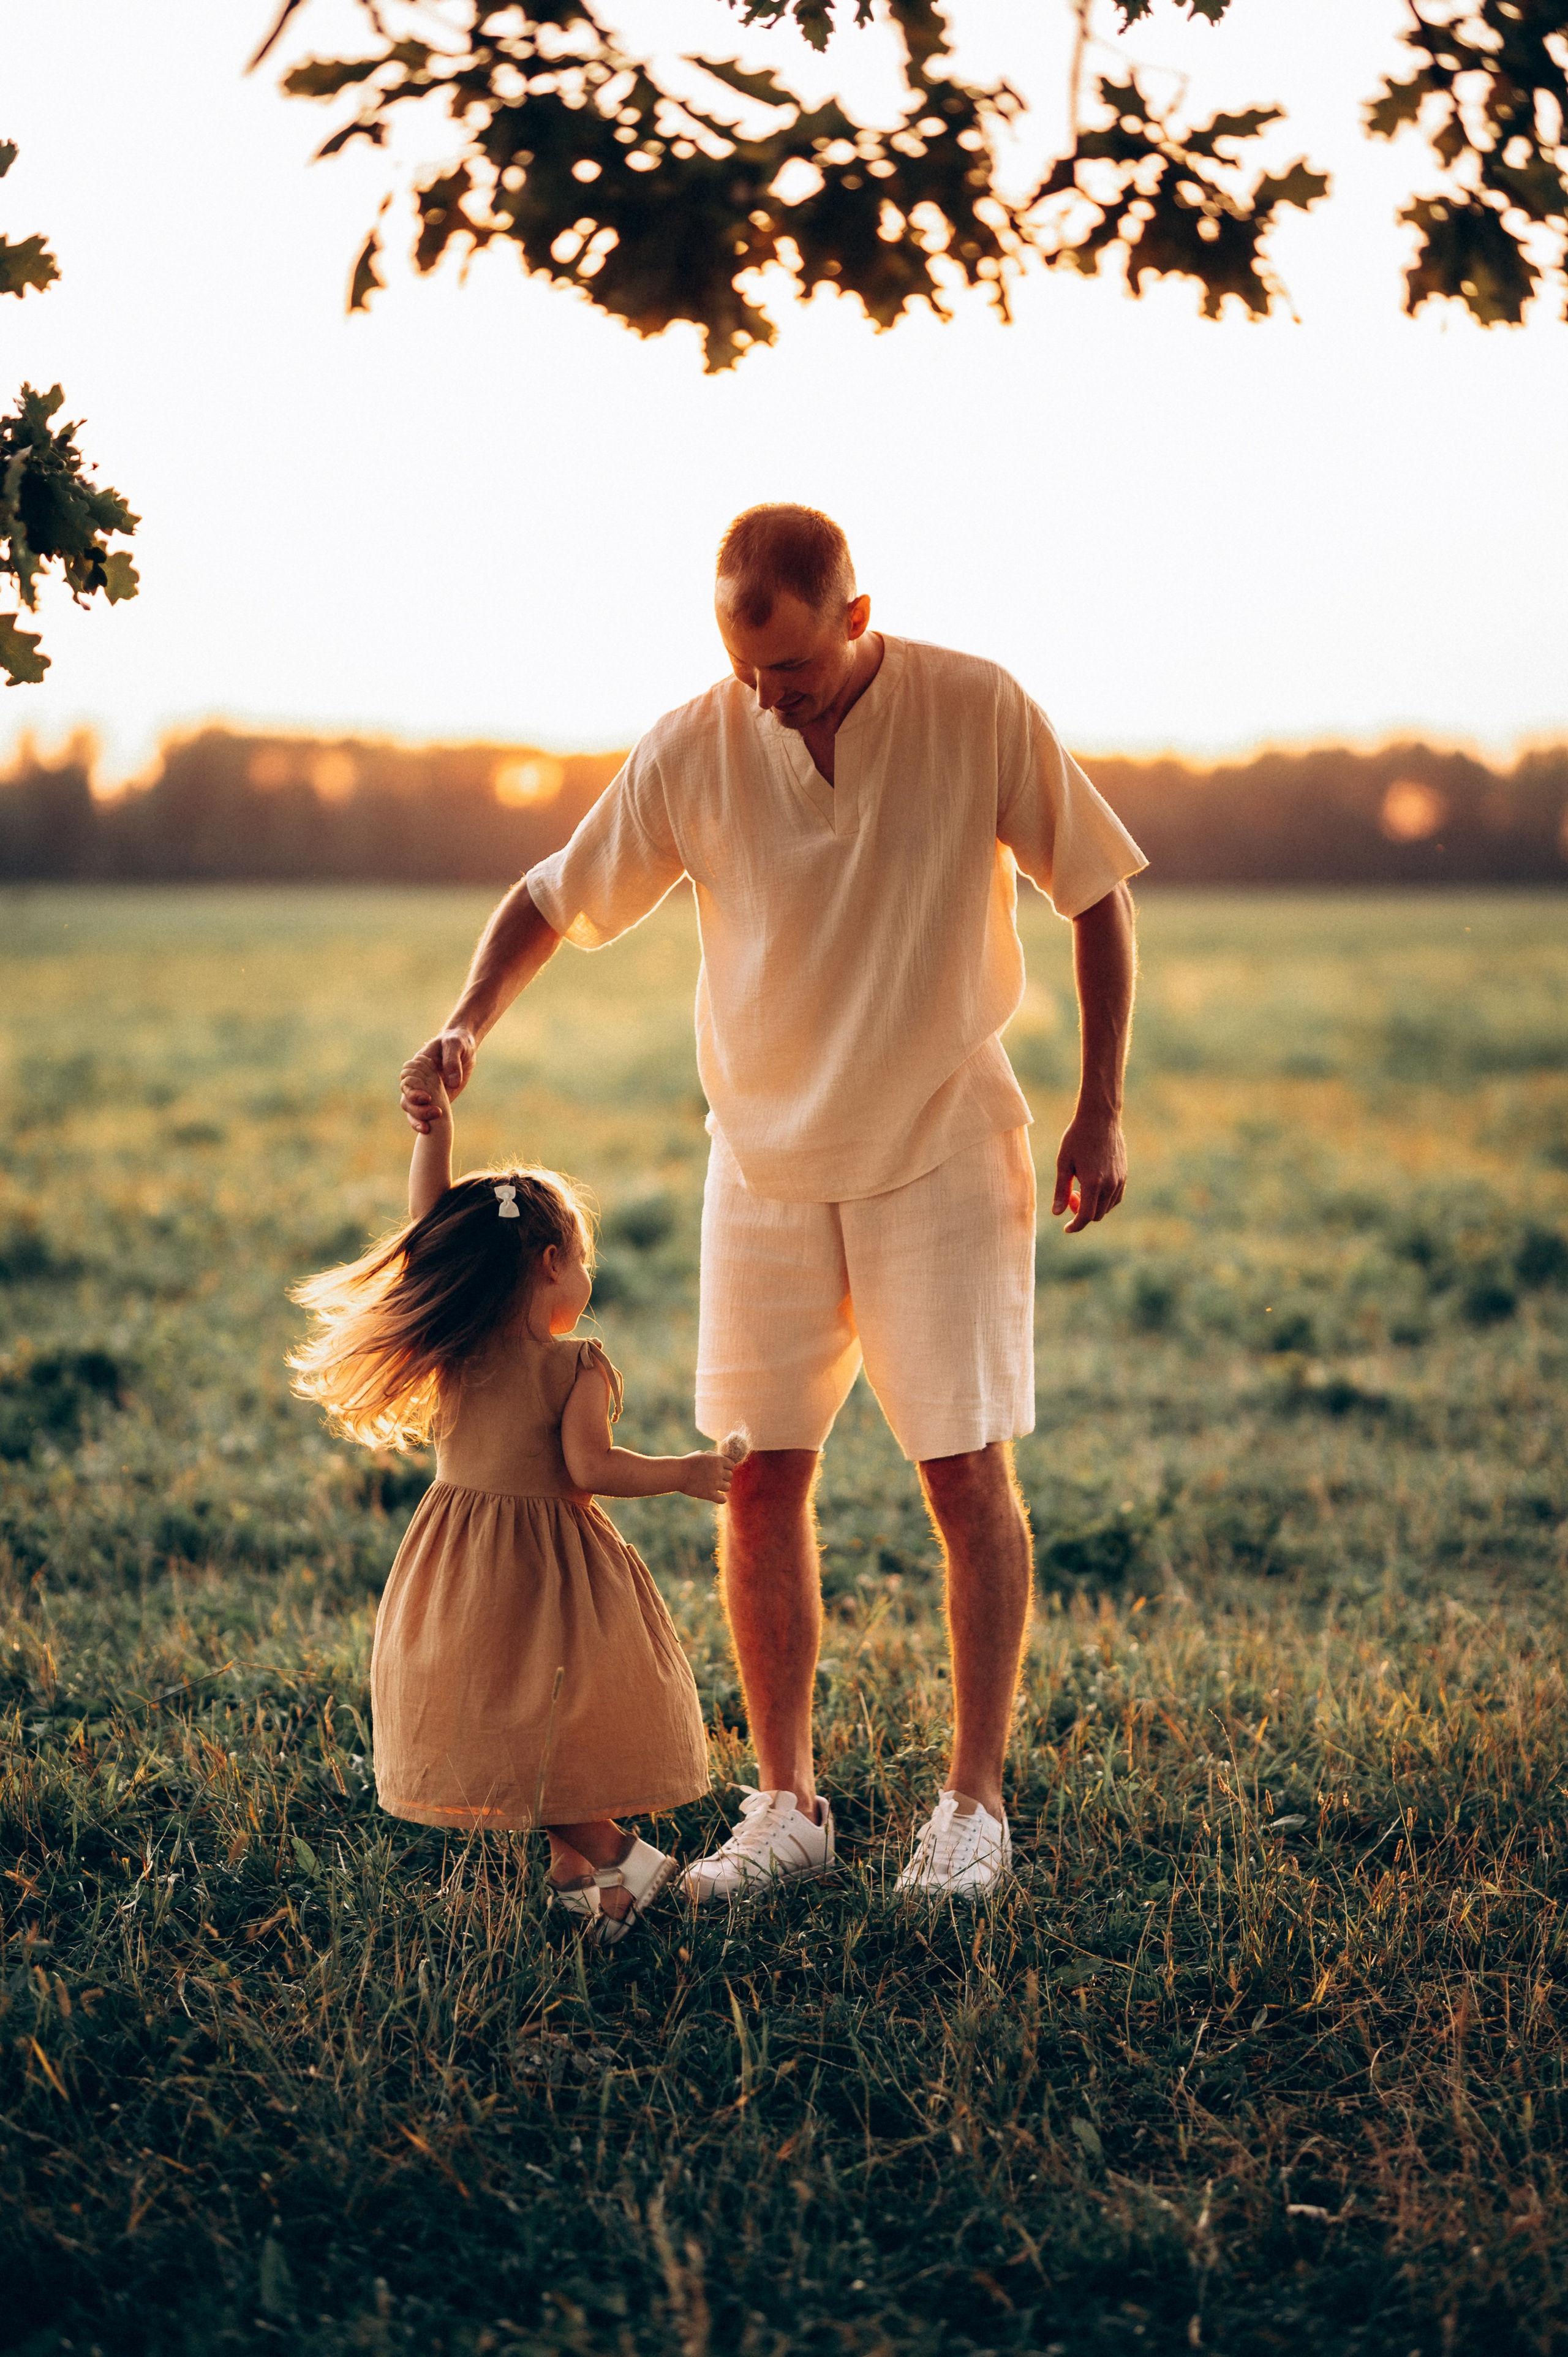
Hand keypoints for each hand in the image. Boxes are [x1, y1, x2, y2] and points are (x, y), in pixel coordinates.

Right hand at [401, 1031, 472, 1132]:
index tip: (427, 1097)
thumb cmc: (456, 1042)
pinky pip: (425, 1114)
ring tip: (428, 1128)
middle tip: (434, 1113)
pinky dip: (425, 1122)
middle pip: (407, 1099)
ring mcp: (425, 1092)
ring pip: (412, 1109)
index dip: (412, 1091)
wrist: (465, 1047)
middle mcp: (417, 1081)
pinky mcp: (436, 1100)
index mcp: (416, 1066)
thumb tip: (452, 1083)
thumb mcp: (455, 1045)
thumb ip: (452, 1061)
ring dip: (418, 1119)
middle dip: (417, 1109)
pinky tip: (430, 1132)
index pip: (406, 1081)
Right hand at [680, 1451, 735, 1504]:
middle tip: (714, 1477)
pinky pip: (723, 1499)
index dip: (726, 1467)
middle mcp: (718, 1472)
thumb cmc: (688, 1462)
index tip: (720, 1469)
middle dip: (724, 1476)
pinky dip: (721, 1498)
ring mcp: (715, 1484)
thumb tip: (722, 1460)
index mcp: (717, 1460)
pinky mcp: (709, 1494)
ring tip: (713, 1485)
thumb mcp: (702, 1454)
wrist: (677, 1473)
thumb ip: (714, 1457)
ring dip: (722, 1486)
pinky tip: (716, 1496)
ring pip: (728, 1487)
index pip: (731, 1464)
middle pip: (730, 1476)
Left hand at [1052, 1107, 1127, 1233]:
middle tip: (1070, 1196)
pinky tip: (1092, 1187)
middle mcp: (1110, 1184)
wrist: (1100, 1118)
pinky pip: (1115, 1198)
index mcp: (1093, 1183)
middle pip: (1097, 1215)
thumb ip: (1061, 1191)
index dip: (1075, 1226)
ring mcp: (1120, 1180)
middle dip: (1081, 1213)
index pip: (1086, 1216)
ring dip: (1093, 1207)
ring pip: (1107, 1208)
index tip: (1066, 1228)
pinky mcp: (1124, 1175)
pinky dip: (1103, 1200)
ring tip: (1079, 1188)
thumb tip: (1057, 1213)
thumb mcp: (1063, 1163)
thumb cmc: (1077, 1138)